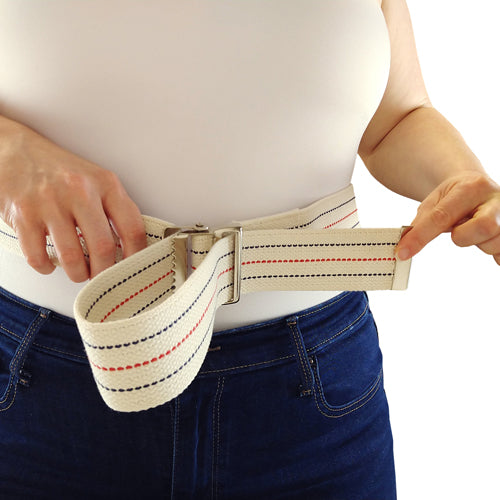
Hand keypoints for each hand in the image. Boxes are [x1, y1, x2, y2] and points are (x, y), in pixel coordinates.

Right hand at [0, 117, 146, 281]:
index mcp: (105, 184)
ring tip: (79, 272)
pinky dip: (46, 267)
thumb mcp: (97, 180)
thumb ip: (115, 209)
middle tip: (102, 276)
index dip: (136, 255)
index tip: (133, 268)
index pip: (132, 227)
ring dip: (78, 274)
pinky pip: (38, 257)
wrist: (16, 151)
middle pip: (103, 248)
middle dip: (104, 272)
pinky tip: (50, 262)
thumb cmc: (61, 171)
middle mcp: (80, 191)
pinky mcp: (23, 215)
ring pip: (72, 258)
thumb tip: (132, 249)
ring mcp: (50, 203)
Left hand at [396, 172, 499, 264]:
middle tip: (458, 232)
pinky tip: (487, 239)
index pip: (442, 216)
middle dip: (463, 237)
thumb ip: (421, 222)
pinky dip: (494, 253)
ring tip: (473, 230)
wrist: (479, 187)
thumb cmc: (455, 196)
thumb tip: (405, 246)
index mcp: (472, 187)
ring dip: (478, 244)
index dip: (420, 237)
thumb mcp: (435, 201)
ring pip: (494, 244)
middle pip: (483, 227)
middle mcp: (497, 199)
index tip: (402, 252)